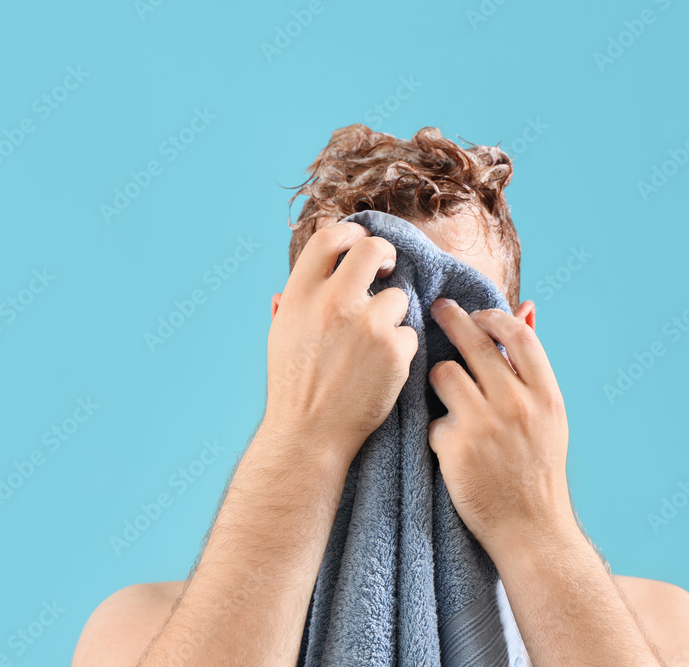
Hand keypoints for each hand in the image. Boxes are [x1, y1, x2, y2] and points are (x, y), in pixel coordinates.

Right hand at [263, 222, 417, 466]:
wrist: (309, 435)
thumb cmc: (293, 389)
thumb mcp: (279, 339)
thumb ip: (288, 309)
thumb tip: (284, 293)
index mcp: (301, 296)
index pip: (328, 239)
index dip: (349, 232)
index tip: (359, 239)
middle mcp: (333, 302)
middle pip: (372, 249)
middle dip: (385, 254)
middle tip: (387, 268)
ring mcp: (367, 324)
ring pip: (397, 298)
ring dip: (391, 317)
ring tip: (373, 346)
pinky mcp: (394, 350)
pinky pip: (409, 335)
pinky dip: (400, 350)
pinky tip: (382, 370)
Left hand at [427, 298, 576, 557]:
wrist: (530, 529)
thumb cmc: (538, 470)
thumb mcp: (549, 416)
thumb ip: (532, 366)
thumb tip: (527, 307)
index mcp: (546, 396)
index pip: (518, 335)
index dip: (494, 316)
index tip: (478, 313)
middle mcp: (517, 405)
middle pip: (475, 344)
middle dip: (452, 318)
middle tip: (438, 307)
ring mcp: (485, 425)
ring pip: (445, 373)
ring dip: (440, 377)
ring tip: (447, 393)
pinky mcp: (455, 446)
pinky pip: (434, 420)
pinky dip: (439, 431)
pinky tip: (453, 450)